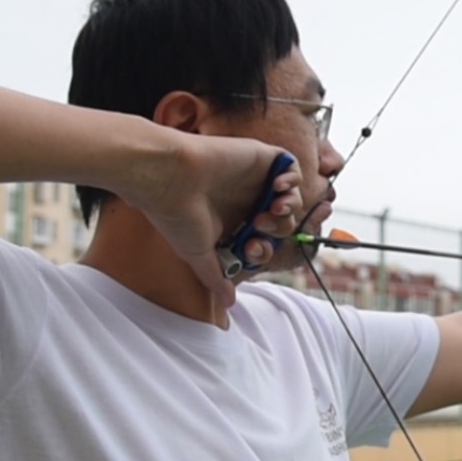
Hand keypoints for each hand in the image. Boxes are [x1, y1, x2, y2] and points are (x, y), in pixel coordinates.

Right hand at [130, 133, 301, 309]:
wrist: (169, 177)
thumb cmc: (177, 215)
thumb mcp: (198, 254)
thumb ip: (215, 277)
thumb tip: (228, 303)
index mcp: (232, 222)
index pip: (263, 241)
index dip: (264, 249)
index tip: (251, 249)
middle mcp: (244, 200)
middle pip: (280, 222)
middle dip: (278, 230)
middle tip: (259, 226)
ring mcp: (252, 179)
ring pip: (290, 197)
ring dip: (290, 207)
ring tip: (274, 207)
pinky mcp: (258, 157)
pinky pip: (290, 166)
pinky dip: (293, 179)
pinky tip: (278, 187)